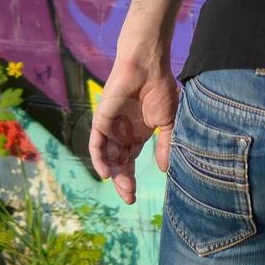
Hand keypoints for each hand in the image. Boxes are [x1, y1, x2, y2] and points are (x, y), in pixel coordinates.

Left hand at [89, 57, 177, 204]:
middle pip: (119, 163)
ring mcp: (111, 128)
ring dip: (114, 173)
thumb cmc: (160, 89)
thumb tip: (165, 170)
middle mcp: (122, 134)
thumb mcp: (168, 122)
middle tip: (130, 198)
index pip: (130, 161)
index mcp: (137, 135)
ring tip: (124, 188)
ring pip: (109, 156)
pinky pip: (97, 143)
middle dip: (123, 181)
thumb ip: (166, 144)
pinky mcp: (102, 120)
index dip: (131, 179)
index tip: (134, 197)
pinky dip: (99, 158)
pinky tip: (105, 172)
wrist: (148, 67)